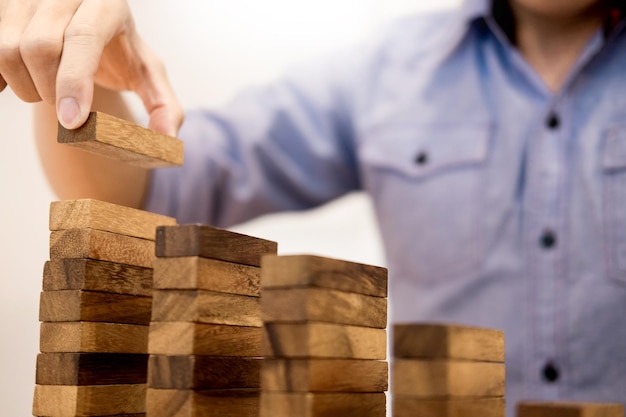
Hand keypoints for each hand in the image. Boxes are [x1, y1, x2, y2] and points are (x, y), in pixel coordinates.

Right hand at [0, 0, 182, 135]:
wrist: (90, 28)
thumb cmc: (120, 53)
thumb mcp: (148, 75)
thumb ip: (164, 106)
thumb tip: (168, 137)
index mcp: (106, 3)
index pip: (83, 37)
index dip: (74, 82)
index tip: (71, 122)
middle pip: (40, 47)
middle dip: (51, 92)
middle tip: (68, 110)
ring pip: (7, 49)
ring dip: (26, 87)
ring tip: (48, 92)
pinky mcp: (3, 8)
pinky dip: (3, 77)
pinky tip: (24, 81)